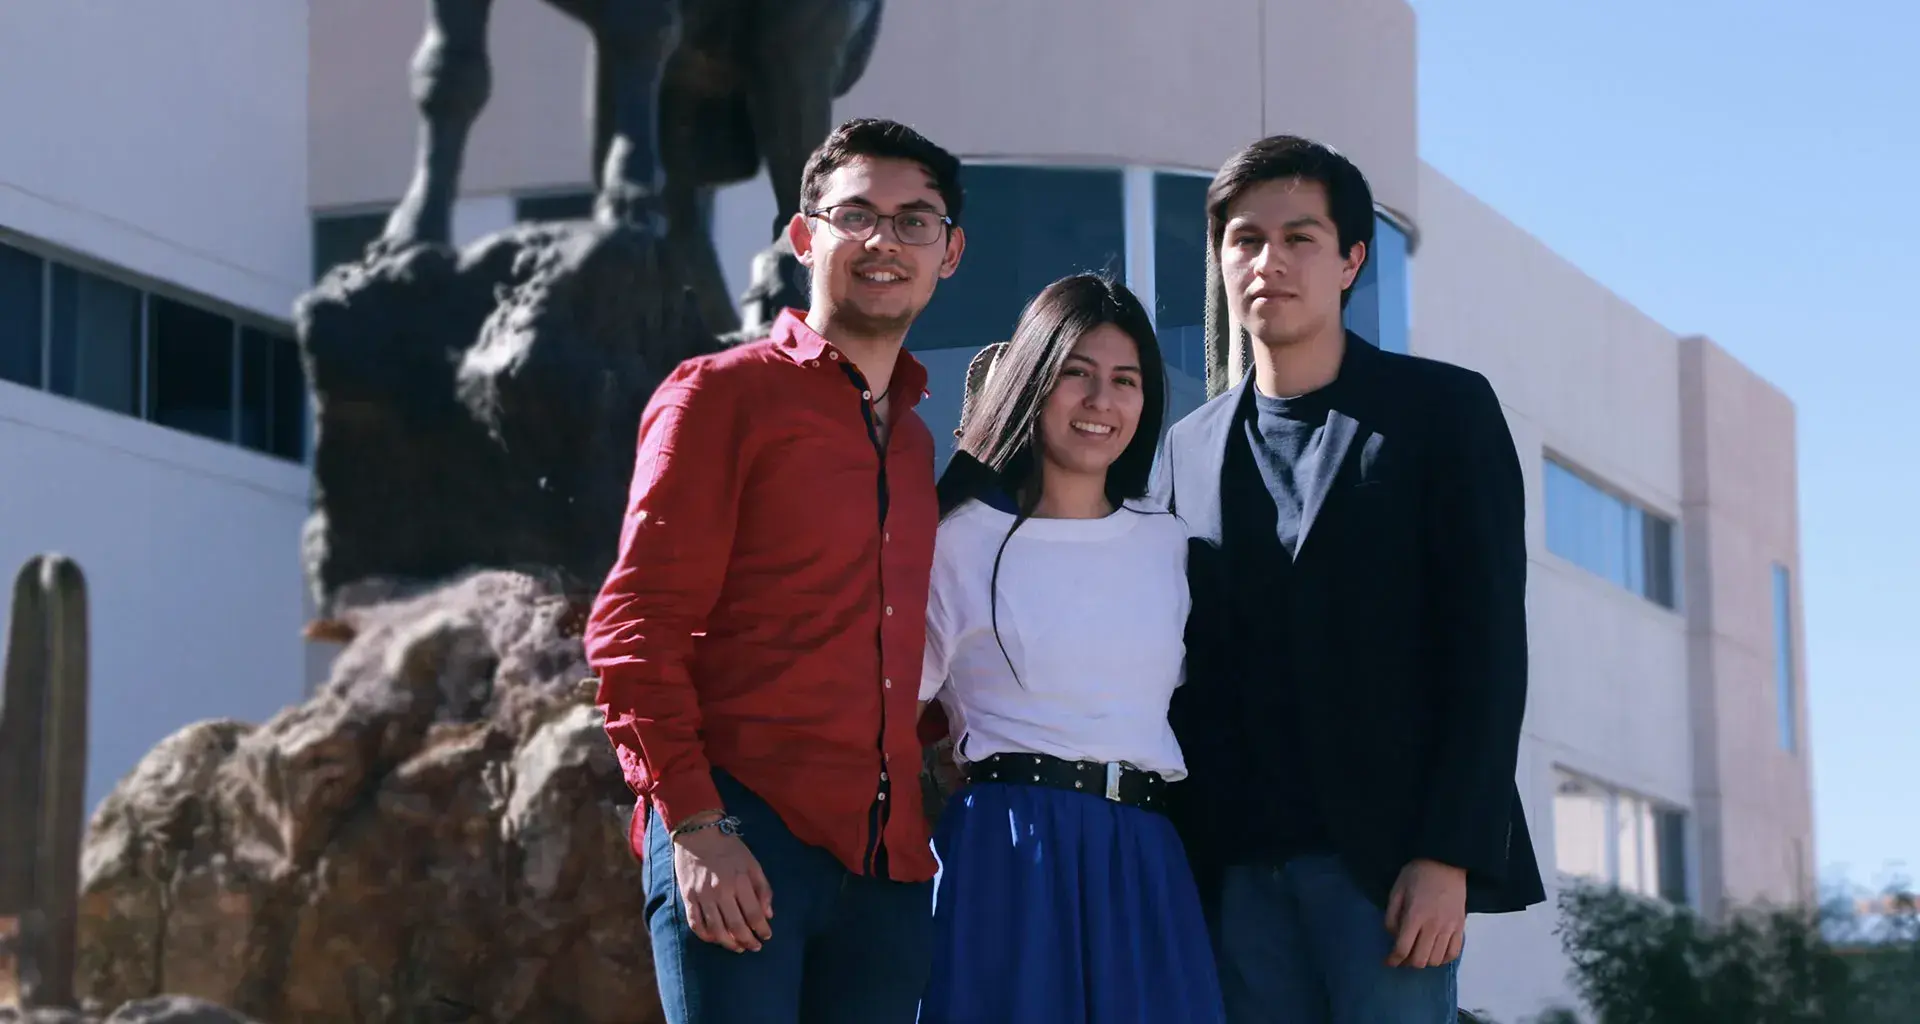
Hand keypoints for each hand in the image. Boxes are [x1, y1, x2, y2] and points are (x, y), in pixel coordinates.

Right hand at [671, 814, 773, 952]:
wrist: (699, 834)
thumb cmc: (729, 848)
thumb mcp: (752, 863)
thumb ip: (763, 888)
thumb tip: (768, 915)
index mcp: (740, 881)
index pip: (754, 914)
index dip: (762, 929)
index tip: (767, 936)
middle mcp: (721, 891)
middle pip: (736, 926)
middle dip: (748, 941)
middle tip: (755, 947)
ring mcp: (702, 895)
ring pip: (716, 930)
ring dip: (729, 943)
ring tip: (738, 948)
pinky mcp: (688, 897)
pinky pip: (696, 923)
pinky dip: (706, 936)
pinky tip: (715, 939)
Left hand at [1384, 858, 1466, 967]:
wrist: (1446, 862)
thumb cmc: (1417, 874)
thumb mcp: (1396, 891)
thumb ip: (1391, 916)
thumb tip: (1393, 937)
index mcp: (1415, 916)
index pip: (1403, 949)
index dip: (1393, 960)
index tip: (1387, 961)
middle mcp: (1433, 926)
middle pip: (1420, 960)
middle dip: (1407, 962)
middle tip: (1402, 957)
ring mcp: (1450, 927)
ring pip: (1436, 960)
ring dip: (1424, 962)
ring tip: (1418, 953)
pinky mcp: (1461, 926)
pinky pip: (1454, 953)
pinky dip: (1443, 959)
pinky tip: (1435, 953)